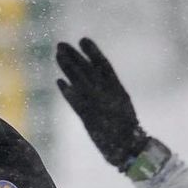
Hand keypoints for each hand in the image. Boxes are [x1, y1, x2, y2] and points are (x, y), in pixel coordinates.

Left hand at [55, 37, 149, 168]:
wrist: (130, 148)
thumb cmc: (126, 128)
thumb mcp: (121, 104)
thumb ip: (109, 91)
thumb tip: (96, 79)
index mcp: (118, 89)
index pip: (104, 65)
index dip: (93, 51)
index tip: (83, 39)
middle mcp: (108, 94)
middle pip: (88, 70)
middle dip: (74, 56)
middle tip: (60, 44)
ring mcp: (99, 105)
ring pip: (80, 82)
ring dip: (67, 67)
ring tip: (57, 55)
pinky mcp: (89, 118)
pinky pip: (77, 103)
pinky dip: (68, 92)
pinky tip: (59, 81)